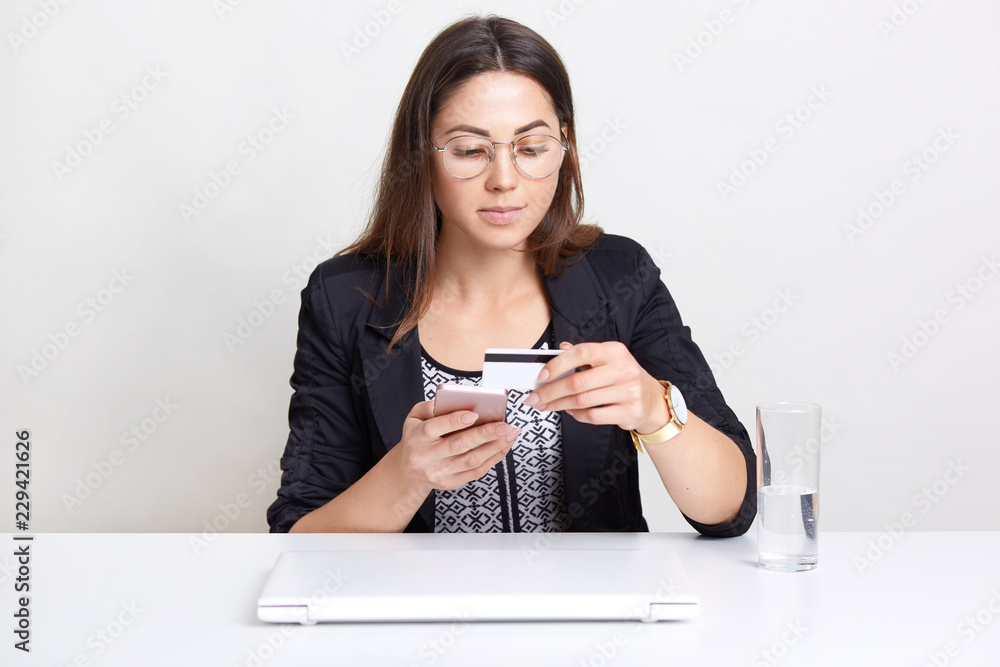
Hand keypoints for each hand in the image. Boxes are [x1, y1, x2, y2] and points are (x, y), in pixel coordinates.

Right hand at [395, 401, 521, 491]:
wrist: (408, 472)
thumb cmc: (416, 438)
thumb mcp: (414, 418)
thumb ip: (430, 407)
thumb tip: (455, 401)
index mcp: (417, 437)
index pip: (435, 428)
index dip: (455, 421)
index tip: (474, 413)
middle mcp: (426, 456)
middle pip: (458, 445)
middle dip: (484, 434)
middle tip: (504, 425)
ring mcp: (439, 472)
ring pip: (471, 461)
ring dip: (494, 447)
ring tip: (510, 434)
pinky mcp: (450, 483)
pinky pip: (476, 472)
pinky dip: (493, 459)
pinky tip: (503, 447)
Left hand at [524, 341, 668, 433]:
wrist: (650, 399)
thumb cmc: (622, 376)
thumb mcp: (607, 359)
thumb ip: (584, 354)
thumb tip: (560, 349)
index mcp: (615, 351)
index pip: (582, 353)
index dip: (558, 364)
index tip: (542, 376)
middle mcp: (624, 369)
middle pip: (578, 382)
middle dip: (551, 391)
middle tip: (535, 397)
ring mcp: (628, 392)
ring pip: (583, 401)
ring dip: (559, 404)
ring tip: (547, 405)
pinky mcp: (629, 412)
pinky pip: (594, 416)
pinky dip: (577, 415)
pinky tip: (570, 411)